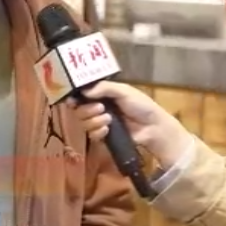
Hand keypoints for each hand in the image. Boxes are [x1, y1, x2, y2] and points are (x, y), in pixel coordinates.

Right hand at [74, 81, 191, 168]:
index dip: (74, 99)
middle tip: (101, 108)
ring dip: (94, 121)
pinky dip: (98, 132)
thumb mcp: (123, 91)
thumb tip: (83, 91)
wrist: (152, 127)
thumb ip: (104, 88)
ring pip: (84, 123)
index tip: (72, 101)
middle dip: (87, 110)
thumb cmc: (141, 105)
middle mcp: (98, 108)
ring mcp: (101, 123)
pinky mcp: (104, 137)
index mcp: (102, 95)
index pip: (81, 96)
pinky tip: (108, 130)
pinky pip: (92, 135)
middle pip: (79, 110)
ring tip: (109, 119)